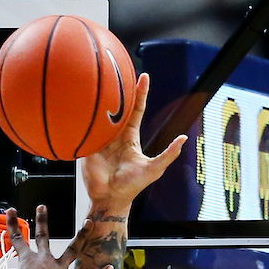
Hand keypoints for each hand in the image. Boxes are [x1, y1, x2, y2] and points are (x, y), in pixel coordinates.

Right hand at [0, 206, 112, 268]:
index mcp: (28, 262)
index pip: (17, 240)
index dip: (12, 225)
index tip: (10, 210)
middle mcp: (45, 260)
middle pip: (43, 237)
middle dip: (42, 220)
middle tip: (42, 206)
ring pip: (73, 249)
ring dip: (82, 236)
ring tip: (89, 223)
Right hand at [80, 73, 186, 211]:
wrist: (110, 199)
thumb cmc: (132, 186)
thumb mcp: (154, 169)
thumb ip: (168, 154)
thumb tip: (184, 138)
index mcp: (130, 138)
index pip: (136, 110)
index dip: (140, 94)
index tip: (144, 76)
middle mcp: (115, 136)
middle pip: (118, 108)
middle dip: (120, 89)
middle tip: (121, 69)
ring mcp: (100, 140)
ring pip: (101, 116)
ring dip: (102, 100)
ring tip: (103, 80)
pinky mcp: (88, 147)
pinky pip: (86, 130)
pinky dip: (85, 118)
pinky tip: (84, 103)